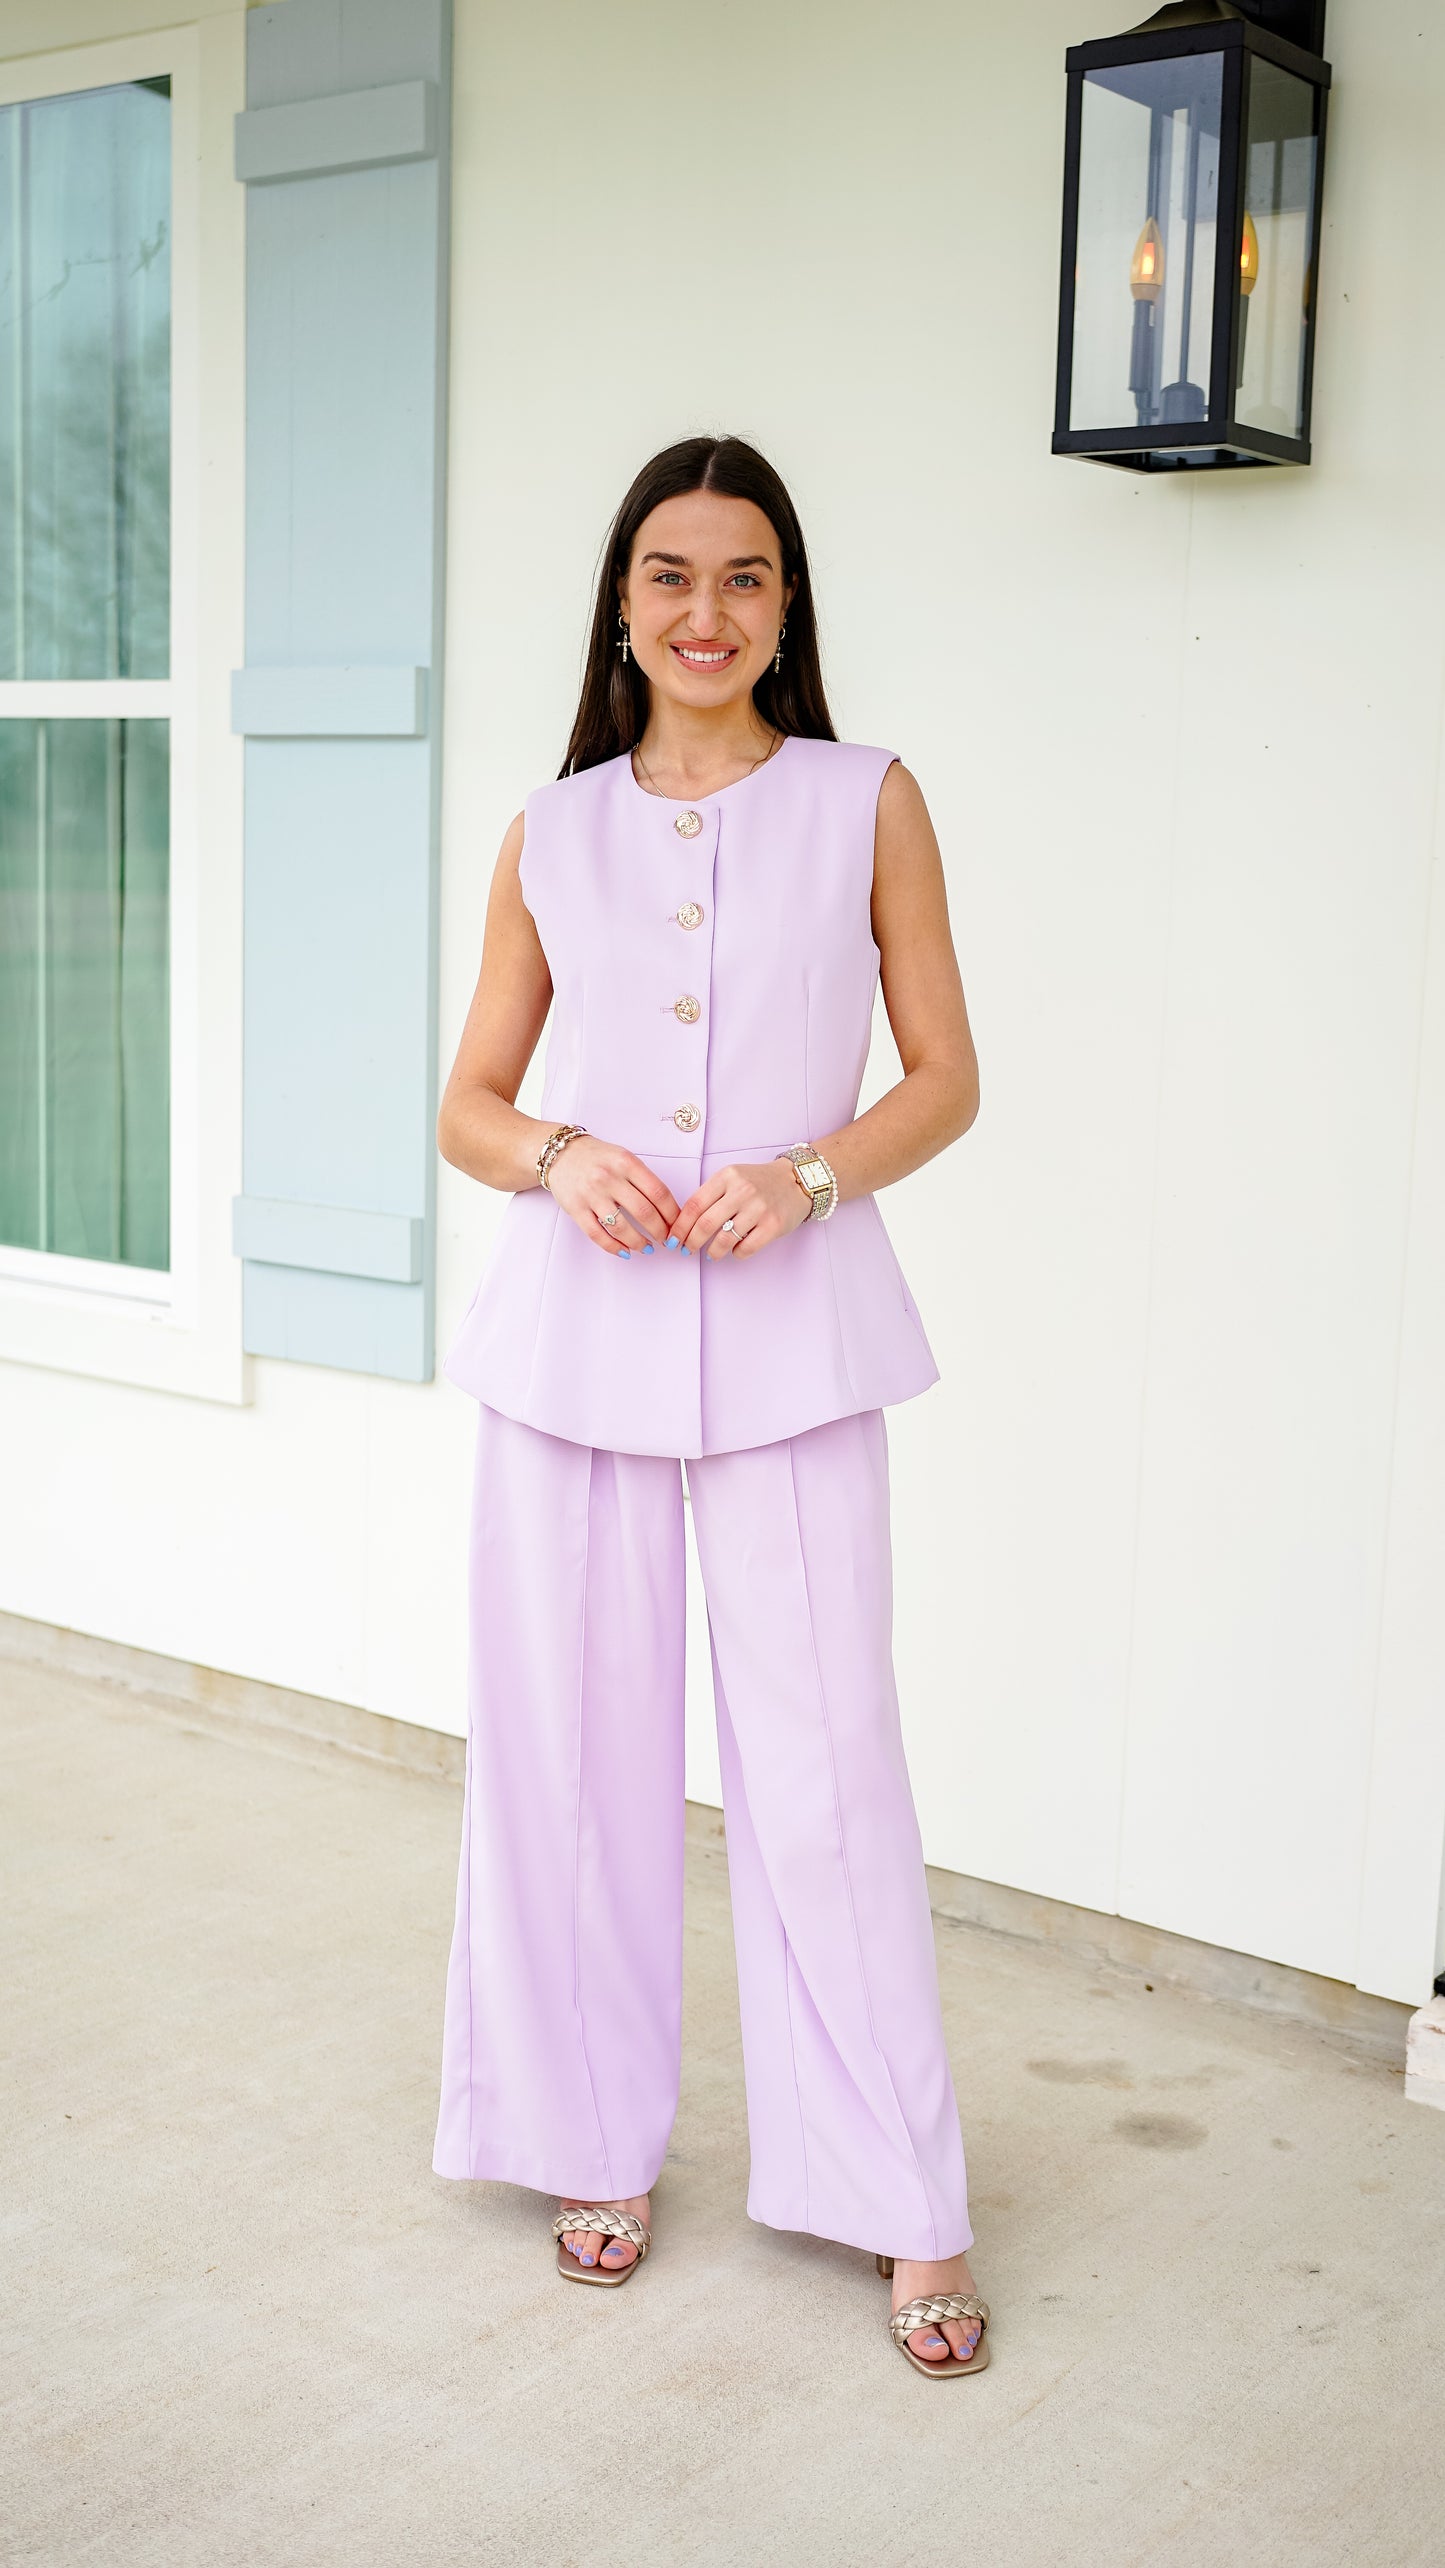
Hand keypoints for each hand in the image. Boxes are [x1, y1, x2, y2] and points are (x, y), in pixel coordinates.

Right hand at [545, 1135, 680, 1257]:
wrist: (561, 1153)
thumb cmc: (597, 1157)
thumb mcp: (623, 1158)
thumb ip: (643, 1179)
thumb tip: (667, 1209)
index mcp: (626, 1163)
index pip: (658, 1192)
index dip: (672, 1214)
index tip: (677, 1225)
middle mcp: (609, 1178)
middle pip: (644, 1212)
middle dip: (660, 1231)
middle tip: (666, 1240)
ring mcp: (591, 1194)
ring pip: (621, 1227)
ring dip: (638, 1242)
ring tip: (647, 1247)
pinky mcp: (576, 1208)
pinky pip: (597, 1234)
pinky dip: (614, 1247)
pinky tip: (625, 1251)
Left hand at [669, 1159, 813, 1260]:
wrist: (796, 1181)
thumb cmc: (760, 1182)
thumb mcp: (733, 1178)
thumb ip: (711, 1195)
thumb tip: (685, 1224)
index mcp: (727, 1176)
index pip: (695, 1205)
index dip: (680, 1226)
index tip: (673, 1238)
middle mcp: (742, 1191)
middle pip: (705, 1224)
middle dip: (691, 1242)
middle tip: (687, 1250)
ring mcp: (759, 1208)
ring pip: (724, 1239)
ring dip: (713, 1252)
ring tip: (711, 1255)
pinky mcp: (773, 1225)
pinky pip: (746, 1248)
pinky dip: (736, 1253)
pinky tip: (735, 1250)